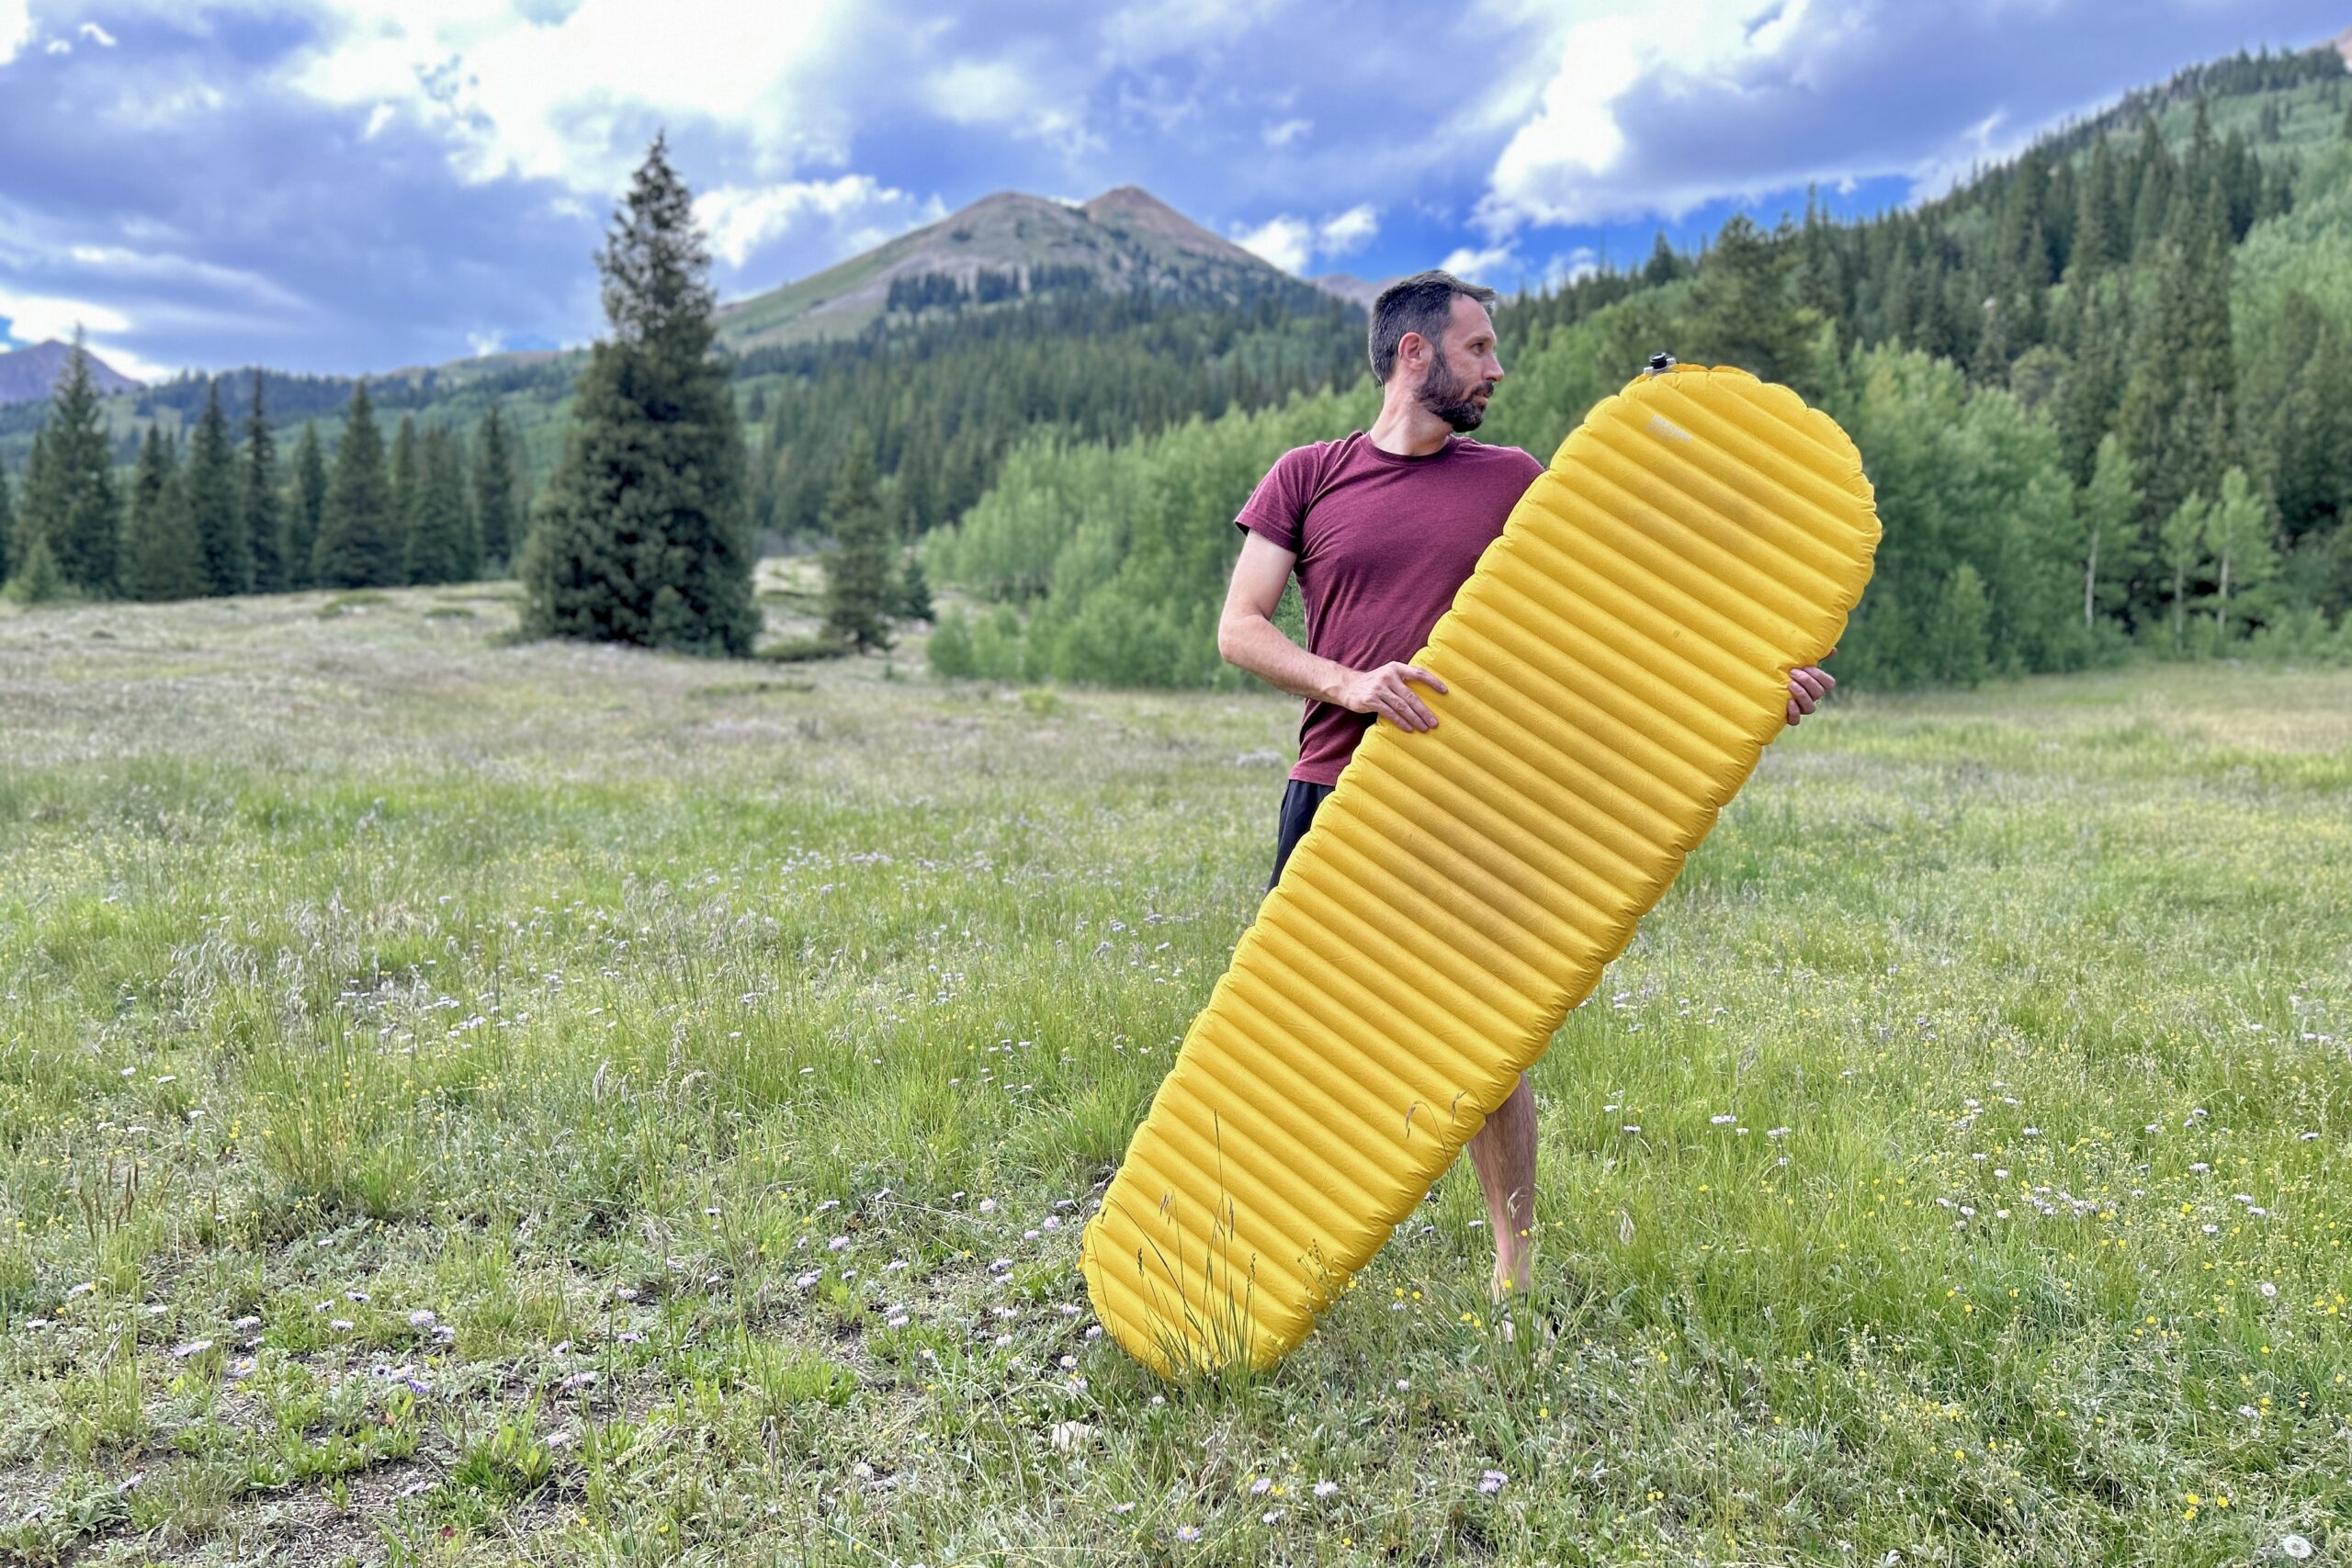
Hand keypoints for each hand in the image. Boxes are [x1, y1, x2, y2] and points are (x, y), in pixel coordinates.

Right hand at [1332, 661, 1448, 732]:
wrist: (1348, 686)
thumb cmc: (1374, 683)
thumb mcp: (1388, 675)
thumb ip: (1403, 680)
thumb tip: (1426, 694)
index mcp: (1395, 668)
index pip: (1418, 673)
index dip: (1433, 682)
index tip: (1445, 691)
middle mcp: (1388, 676)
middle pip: (1411, 695)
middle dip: (1424, 710)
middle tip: (1434, 722)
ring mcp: (1379, 688)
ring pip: (1402, 706)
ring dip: (1415, 718)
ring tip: (1424, 728)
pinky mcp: (1371, 700)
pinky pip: (1390, 713)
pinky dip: (1400, 722)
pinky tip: (1408, 728)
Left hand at [1785, 647, 1835, 726]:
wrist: (1764, 688)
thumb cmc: (1785, 672)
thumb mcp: (1799, 662)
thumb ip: (1814, 656)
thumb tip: (1833, 650)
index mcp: (1816, 685)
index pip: (1829, 684)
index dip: (1819, 676)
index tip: (1806, 666)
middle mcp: (1811, 698)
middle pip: (1819, 693)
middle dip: (1807, 681)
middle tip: (1793, 672)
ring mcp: (1801, 709)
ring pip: (1810, 708)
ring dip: (1802, 695)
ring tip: (1790, 685)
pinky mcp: (1788, 717)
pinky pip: (1796, 721)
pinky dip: (1794, 712)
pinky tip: (1788, 702)